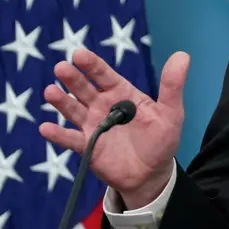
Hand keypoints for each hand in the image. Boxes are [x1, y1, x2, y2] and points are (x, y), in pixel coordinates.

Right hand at [38, 48, 190, 209]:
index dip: (92, 65)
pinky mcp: (87, 147)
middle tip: (61, 68)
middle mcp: (103, 106)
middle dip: (73, 79)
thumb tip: (183, 55)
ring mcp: (92, 125)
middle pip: (84, 89)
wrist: (152, 173)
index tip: (79, 54)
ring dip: (61, 101)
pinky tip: (46, 128)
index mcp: (122, 93)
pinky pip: (70, 140)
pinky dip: (58, 135)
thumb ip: (172, 86)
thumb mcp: (171, 112)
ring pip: (73, 110)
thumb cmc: (161, 139)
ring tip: (50, 92)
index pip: (104, 75)